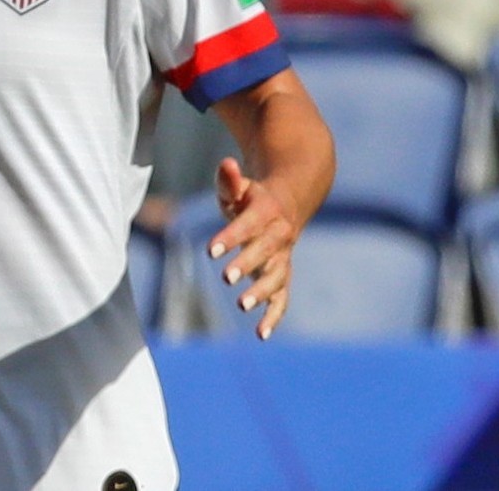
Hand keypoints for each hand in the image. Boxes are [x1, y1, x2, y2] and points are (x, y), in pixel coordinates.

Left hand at [208, 157, 301, 339]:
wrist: (288, 205)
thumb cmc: (252, 196)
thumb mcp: (240, 185)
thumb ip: (229, 180)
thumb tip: (226, 164)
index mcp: (267, 213)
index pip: (248, 226)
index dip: (230, 237)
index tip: (210, 250)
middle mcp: (279, 237)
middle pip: (265, 252)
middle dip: (247, 265)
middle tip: (226, 277)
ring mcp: (283, 259)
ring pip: (277, 278)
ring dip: (261, 293)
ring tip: (241, 306)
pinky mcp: (282, 276)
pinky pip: (282, 298)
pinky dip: (274, 316)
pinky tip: (261, 334)